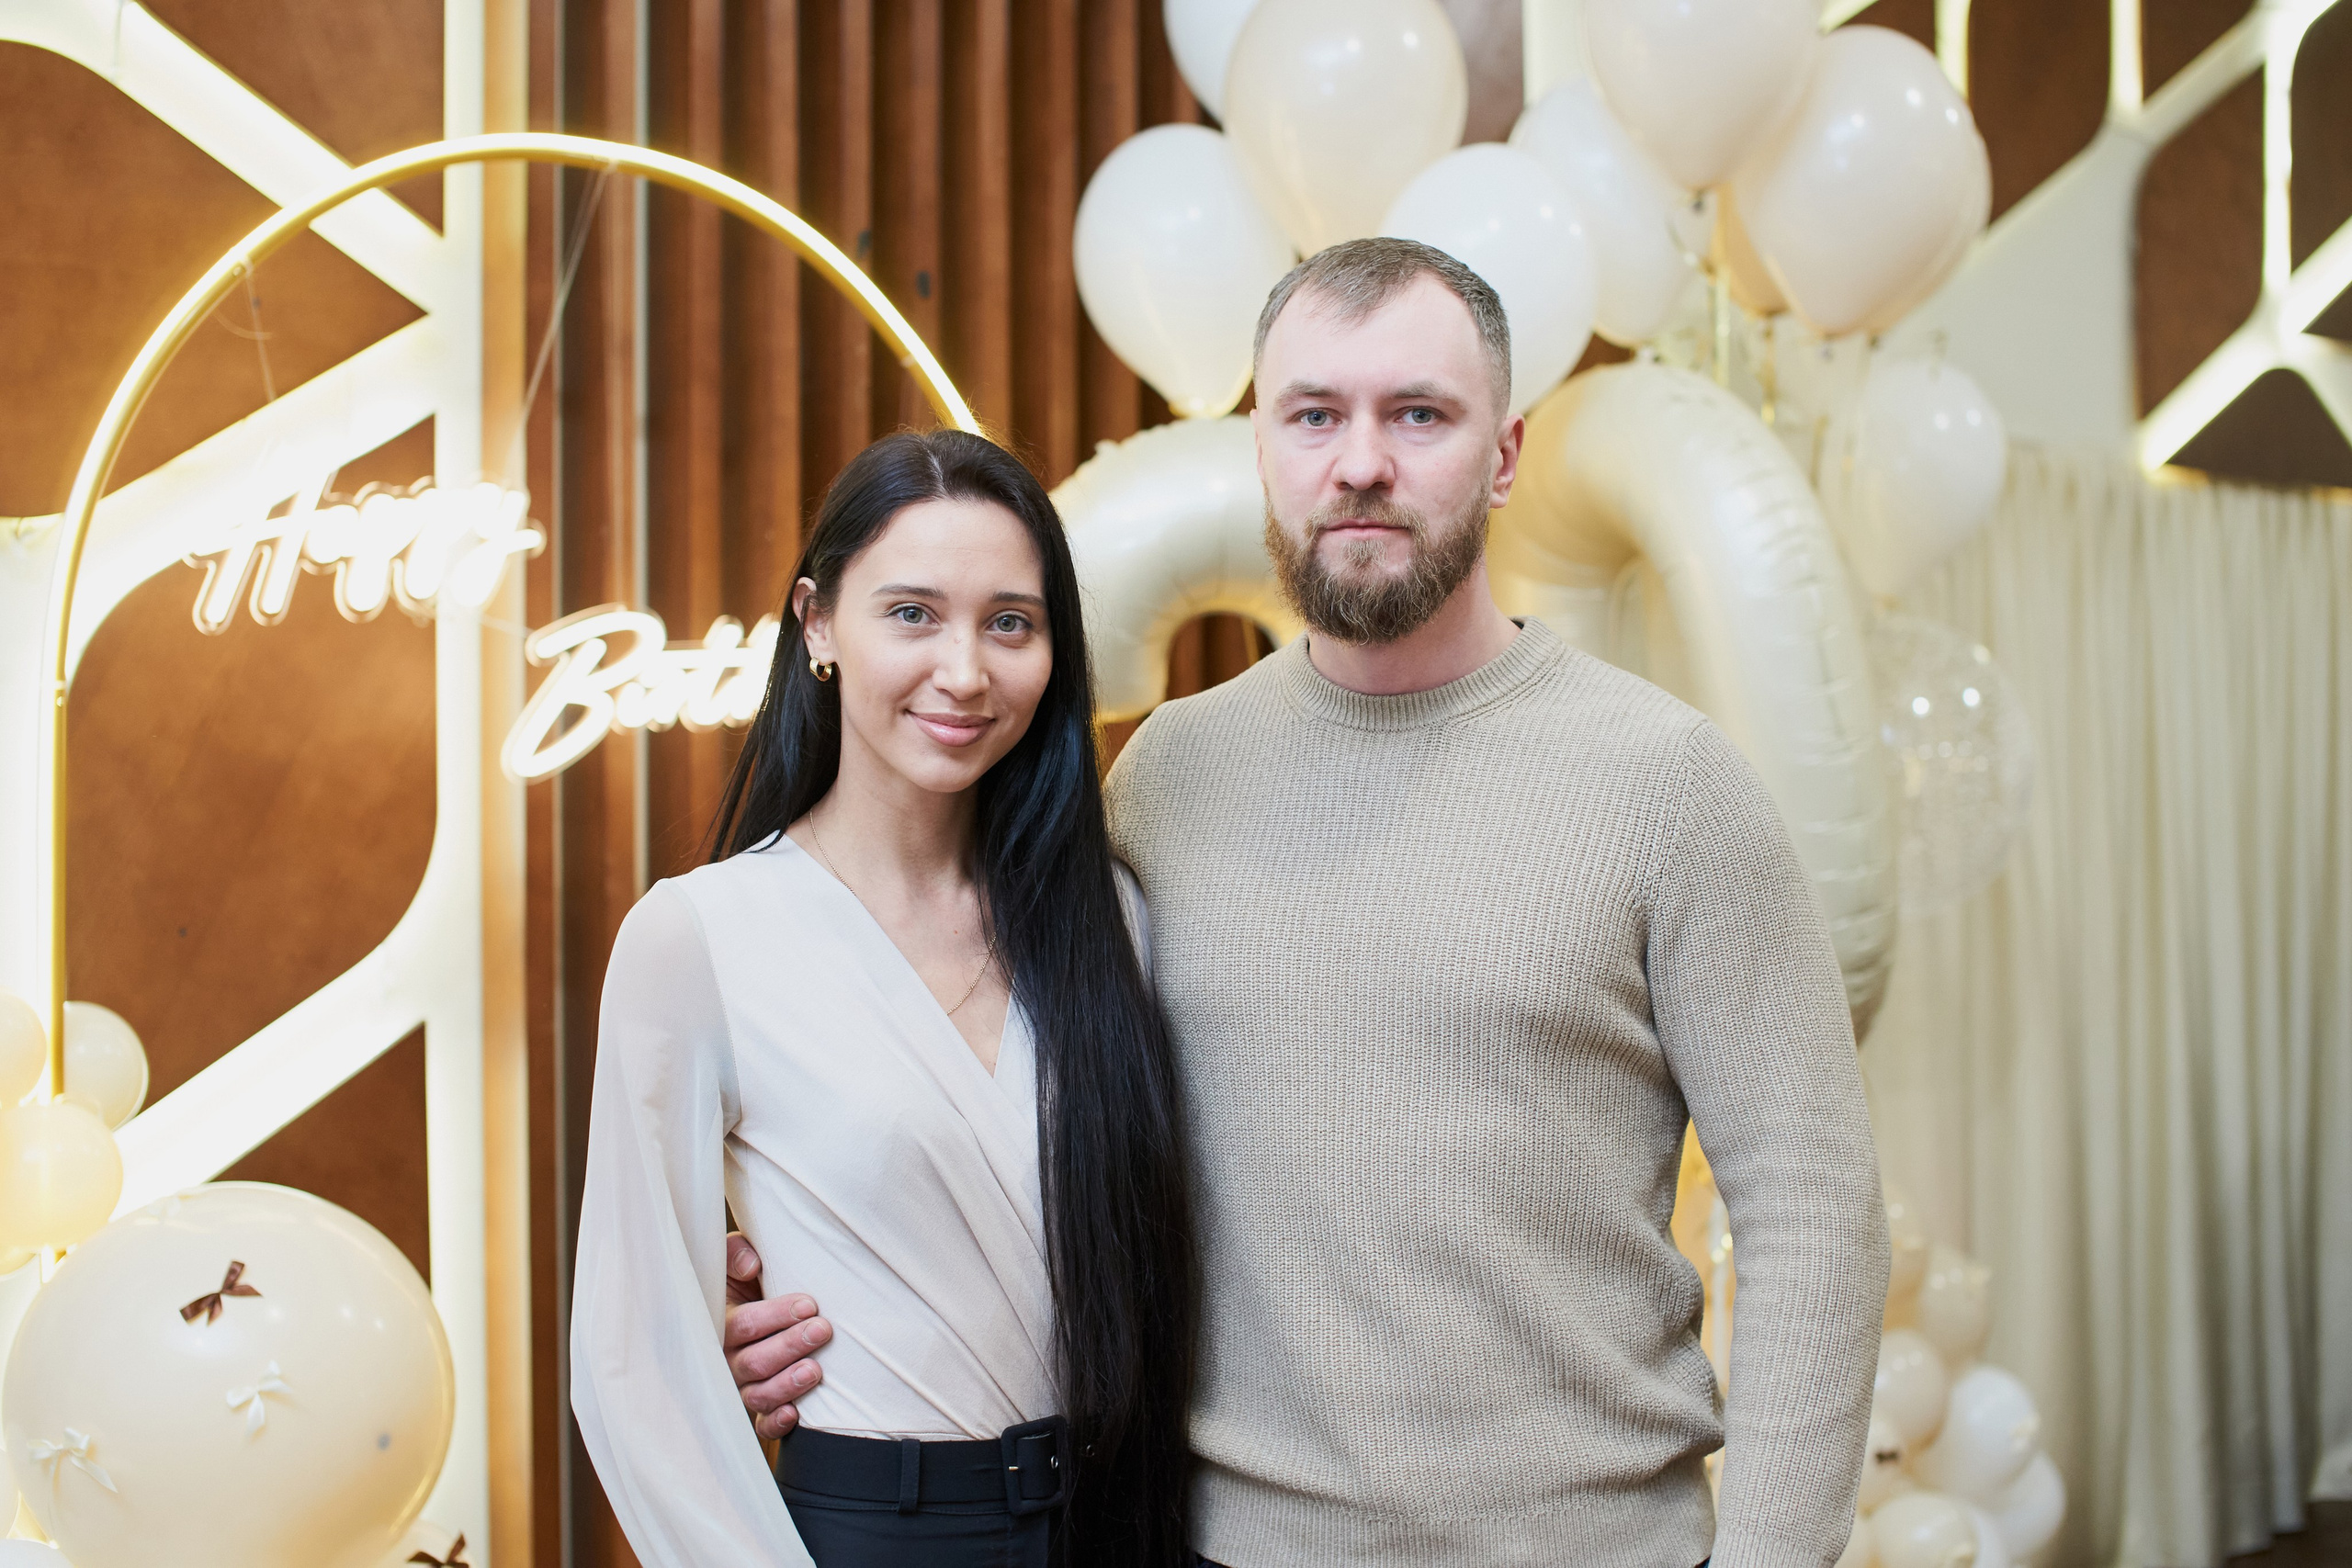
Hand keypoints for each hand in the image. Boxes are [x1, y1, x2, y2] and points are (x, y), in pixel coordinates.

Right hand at [722, 1232, 831, 1440]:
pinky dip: (776, 1423)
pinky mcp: (759, 1408)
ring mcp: (742, 1386)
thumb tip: (751, 1266)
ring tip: (816, 1370)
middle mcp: (728, 1358)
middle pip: (753, 1362)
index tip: (808, 1304)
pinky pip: (762, 1425)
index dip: (774, 1316)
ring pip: (757, 1395)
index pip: (742, 1325)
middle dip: (789, 1346)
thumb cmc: (749, 1280)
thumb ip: (736, 1253)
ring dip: (787, 1385)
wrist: (756, 1302)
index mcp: (721, 1322)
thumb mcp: (736, 1260)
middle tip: (821, 1330)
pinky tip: (796, 1413)